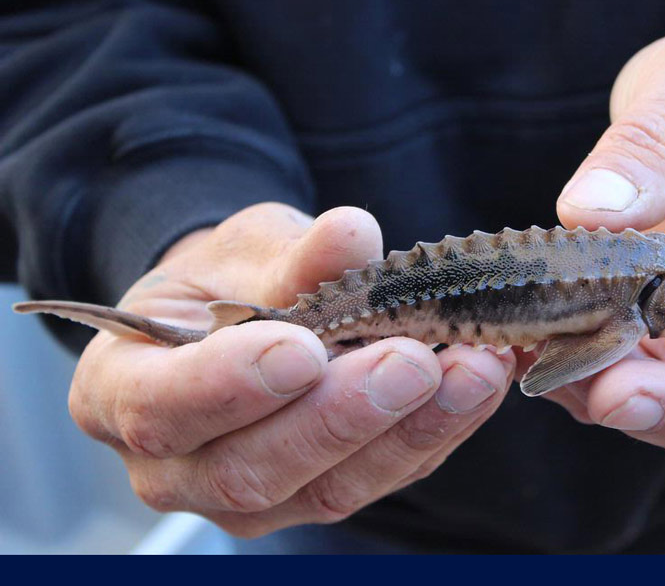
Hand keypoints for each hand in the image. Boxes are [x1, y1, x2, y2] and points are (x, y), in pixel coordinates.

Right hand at [68, 203, 512, 536]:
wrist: (243, 315)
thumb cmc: (224, 280)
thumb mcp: (243, 249)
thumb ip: (292, 255)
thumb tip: (351, 235)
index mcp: (122, 392)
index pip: (164, 408)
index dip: (232, 385)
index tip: (303, 348)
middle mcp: (176, 466)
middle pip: (252, 469)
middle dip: (341, 417)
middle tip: (411, 360)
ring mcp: (249, 496)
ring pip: (327, 491)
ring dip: (410, 430)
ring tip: (472, 369)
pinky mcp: (319, 495)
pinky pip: (379, 480)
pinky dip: (435, 433)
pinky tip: (475, 384)